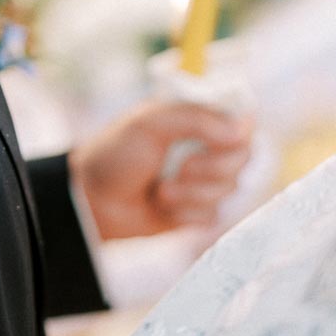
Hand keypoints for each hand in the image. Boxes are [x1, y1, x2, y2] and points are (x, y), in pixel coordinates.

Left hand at [68, 101, 254, 240]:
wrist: (93, 200)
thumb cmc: (116, 154)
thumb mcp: (152, 123)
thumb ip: (198, 119)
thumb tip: (242, 129)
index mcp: (198, 120)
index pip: (242, 122)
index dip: (237, 135)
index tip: (218, 142)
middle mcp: (206, 149)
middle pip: (242, 158)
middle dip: (210, 168)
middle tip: (179, 168)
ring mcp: (203, 181)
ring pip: (229, 190)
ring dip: (191, 193)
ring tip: (161, 191)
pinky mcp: (196, 211)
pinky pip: (212, 216)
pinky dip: (185, 214)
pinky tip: (162, 208)